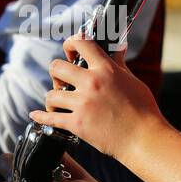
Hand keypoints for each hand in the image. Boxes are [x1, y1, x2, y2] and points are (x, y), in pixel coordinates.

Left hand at [28, 37, 161, 160]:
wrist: (143, 139)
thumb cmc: (143, 111)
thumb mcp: (132, 81)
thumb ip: (119, 64)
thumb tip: (118, 48)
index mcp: (106, 70)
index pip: (82, 43)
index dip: (71, 42)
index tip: (69, 49)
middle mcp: (91, 83)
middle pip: (56, 67)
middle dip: (56, 73)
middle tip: (62, 81)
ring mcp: (82, 104)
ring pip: (51, 94)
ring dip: (52, 98)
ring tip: (58, 103)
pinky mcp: (77, 124)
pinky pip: (50, 118)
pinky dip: (41, 117)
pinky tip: (36, 115)